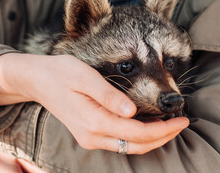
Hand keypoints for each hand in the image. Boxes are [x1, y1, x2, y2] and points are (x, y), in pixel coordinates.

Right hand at [0, 53, 188, 153]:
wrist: (37, 81)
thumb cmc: (60, 73)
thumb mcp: (83, 76)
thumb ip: (108, 94)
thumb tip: (132, 111)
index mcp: (93, 121)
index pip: (137, 133)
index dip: (163, 129)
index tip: (182, 119)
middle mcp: (91, 136)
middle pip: (136, 145)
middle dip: (163, 137)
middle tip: (182, 123)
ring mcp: (88, 138)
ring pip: (128, 147)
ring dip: (151, 139)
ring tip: (169, 125)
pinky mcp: (87, 135)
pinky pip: (119, 142)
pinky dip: (137, 137)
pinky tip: (147, 125)